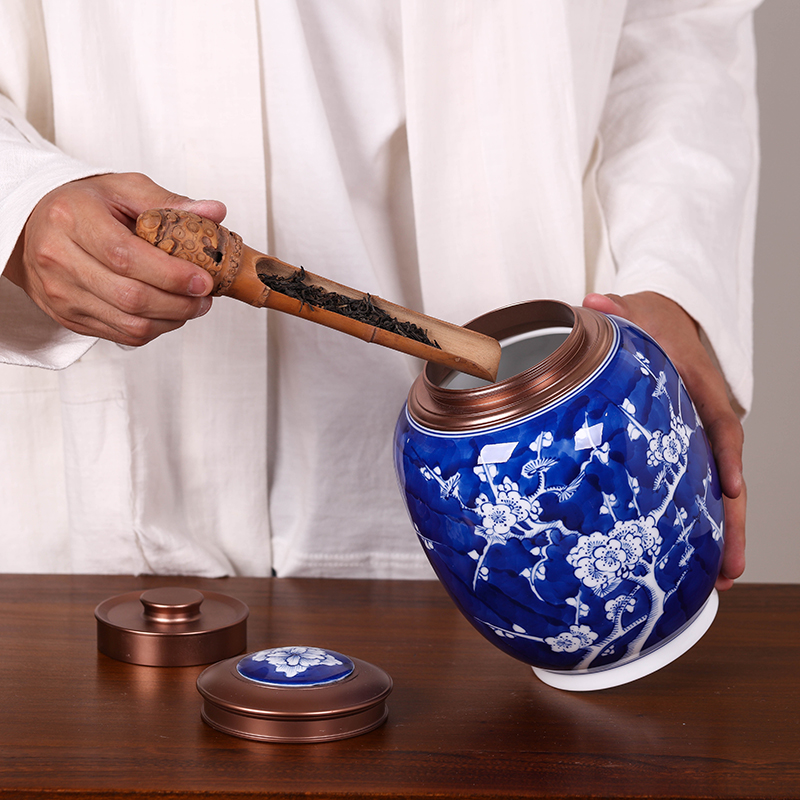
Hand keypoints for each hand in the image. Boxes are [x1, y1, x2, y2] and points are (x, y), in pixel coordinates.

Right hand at [4, 173, 226, 345]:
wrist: (37, 225)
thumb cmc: (86, 205)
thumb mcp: (124, 189)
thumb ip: (169, 203)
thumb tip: (215, 211)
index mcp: (71, 218)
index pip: (125, 256)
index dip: (170, 274)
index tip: (204, 279)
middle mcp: (57, 258)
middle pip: (130, 296)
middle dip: (179, 303)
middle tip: (205, 297)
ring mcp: (60, 293)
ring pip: (129, 323)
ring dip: (171, 320)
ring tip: (193, 305)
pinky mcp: (68, 317)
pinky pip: (121, 335)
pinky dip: (154, 329)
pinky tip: (168, 313)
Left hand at [582, 291, 745, 591]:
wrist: (667, 320)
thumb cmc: (653, 322)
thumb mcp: (636, 310)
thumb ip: (617, 310)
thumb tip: (594, 303)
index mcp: (696, 385)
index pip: (719, 420)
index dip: (725, 454)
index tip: (731, 487)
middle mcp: (704, 416)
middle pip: (726, 472)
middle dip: (731, 520)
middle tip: (730, 566)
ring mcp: (696, 436)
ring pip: (715, 489)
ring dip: (721, 533)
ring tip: (720, 580)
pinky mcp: (683, 448)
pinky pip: (694, 486)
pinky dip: (697, 521)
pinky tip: (691, 557)